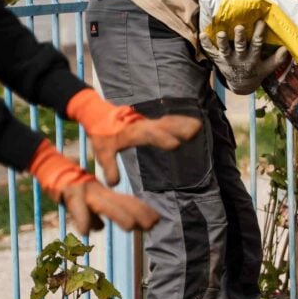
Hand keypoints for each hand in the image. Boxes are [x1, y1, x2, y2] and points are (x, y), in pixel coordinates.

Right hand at [27, 141, 159, 233]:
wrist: (51, 168)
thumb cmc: (70, 188)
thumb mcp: (83, 204)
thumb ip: (93, 215)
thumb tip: (99, 228)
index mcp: (104, 195)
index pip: (127, 202)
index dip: (142, 210)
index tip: (158, 220)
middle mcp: (99, 192)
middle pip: (121, 203)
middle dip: (137, 214)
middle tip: (153, 225)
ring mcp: (84, 192)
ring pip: (104, 204)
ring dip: (118, 215)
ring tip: (131, 227)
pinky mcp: (68, 193)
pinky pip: (76, 207)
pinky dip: (81, 219)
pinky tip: (86, 231)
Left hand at [66, 89, 199, 185]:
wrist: (98, 114)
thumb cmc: (101, 134)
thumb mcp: (102, 151)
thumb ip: (109, 167)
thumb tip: (113, 184)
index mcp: (130, 132)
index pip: (148, 135)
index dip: (161, 139)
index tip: (175, 144)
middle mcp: (142, 125)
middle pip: (163, 126)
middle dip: (178, 128)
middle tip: (195, 131)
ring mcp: (148, 122)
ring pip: (168, 122)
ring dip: (183, 124)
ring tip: (199, 126)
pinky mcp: (151, 122)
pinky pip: (168, 121)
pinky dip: (181, 121)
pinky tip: (193, 124)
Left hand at [200, 20, 291, 94]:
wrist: (240, 85)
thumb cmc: (255, 72)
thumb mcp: (267, 68)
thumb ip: (277, 59)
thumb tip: (287, 48)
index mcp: (252, 59)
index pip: (257, 45)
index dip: (259, 34)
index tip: (261, 22)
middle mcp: (240, 59)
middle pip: (239, 47)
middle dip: (239, 37)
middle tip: (240, 27)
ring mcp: (228, 60)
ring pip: (224, 49)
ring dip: (222, 41)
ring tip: (221, 33)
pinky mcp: (218, 60)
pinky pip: (210, 52)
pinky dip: (206, 44)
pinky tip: (202, 34)